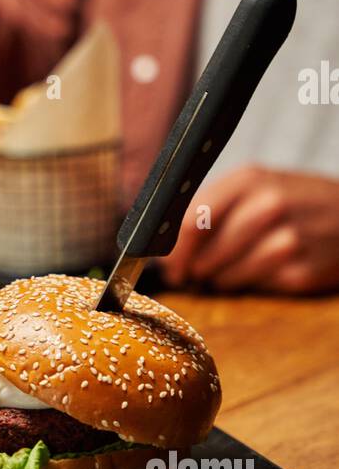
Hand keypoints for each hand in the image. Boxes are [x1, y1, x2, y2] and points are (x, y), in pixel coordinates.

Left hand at [161, 166, 338, 293]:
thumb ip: (213, 207)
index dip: (173, 250)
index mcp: (249, 180)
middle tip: (195, 272)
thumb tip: (167, 244)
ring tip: (234, 268)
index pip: (191, 220)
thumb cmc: (296, 201)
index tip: (168, 265)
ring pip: (226, 276)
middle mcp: (268, 206)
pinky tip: (265, 270)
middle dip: (194, 269)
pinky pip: (255, 288)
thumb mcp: (258, 186)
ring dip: (221, 279)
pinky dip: (252, 284)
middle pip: (206, 254)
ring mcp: (287, 240)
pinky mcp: (301, 272)